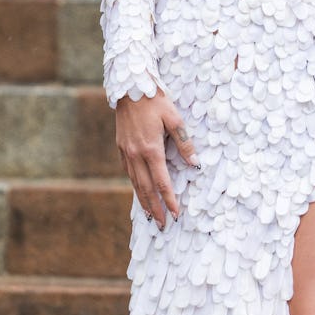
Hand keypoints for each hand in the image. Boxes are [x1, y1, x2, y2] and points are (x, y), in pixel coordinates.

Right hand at [115, 90, 198, 226]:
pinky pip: (127, 172)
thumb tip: (195, 164)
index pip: (162, 182)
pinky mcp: (120, 147)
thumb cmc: (155, 101)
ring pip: (135, 183)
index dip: (169, 199)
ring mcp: (126, 152)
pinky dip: (134, 185)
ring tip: (151, 215)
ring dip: (143, 201)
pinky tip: (138, 190)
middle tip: (163, 225)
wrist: (129, 88)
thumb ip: (184, 142)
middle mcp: (136, 154)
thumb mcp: (174, 118)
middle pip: (146, 188)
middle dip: (156, 208)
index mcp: (151, 149)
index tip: (176, 214)